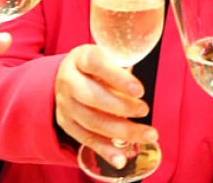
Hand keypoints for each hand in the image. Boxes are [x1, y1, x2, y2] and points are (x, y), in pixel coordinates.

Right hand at [54, 45, 157, 167]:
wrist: (67, 75)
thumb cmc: (96, 64)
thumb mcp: (106, 55)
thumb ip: (122, 65)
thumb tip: (141, 86)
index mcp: (80, 58)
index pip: (96, 64)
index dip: (118, 78)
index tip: (140, 90)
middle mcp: (68, 81)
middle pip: (92, 96)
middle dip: (121, 107)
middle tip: (145, 110)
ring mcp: (65, 104)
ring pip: (91, 121)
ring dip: (121, 131)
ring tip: (147, 134)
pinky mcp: (66, 124)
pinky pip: (87, 139)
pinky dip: (106, 150)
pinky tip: (122, 158)